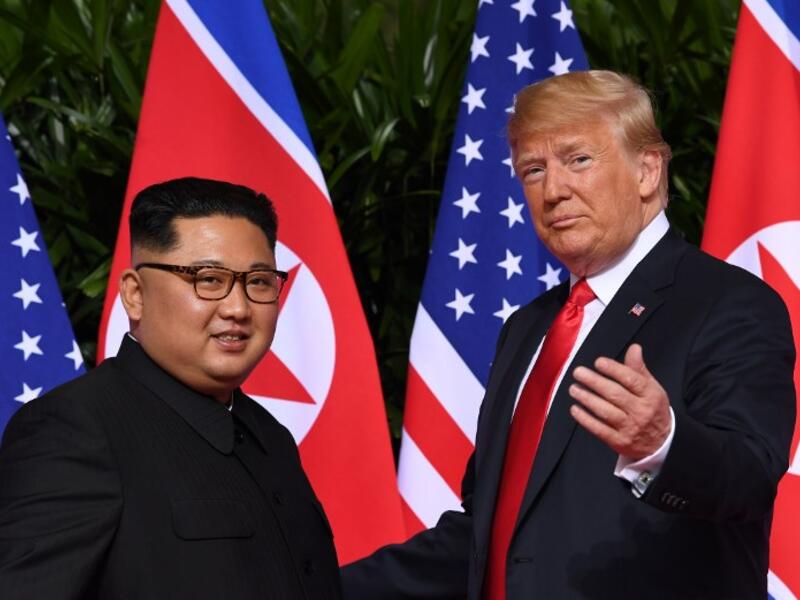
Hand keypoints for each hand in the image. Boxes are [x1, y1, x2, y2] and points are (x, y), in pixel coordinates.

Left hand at [568, 344, 670, 459]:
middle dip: (594, 382)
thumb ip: (639, 369)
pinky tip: (575, 409)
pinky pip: (599, 429)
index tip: (598, 362)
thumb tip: (634, 348)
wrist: (662, 443)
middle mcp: (641, 411)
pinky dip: (585, 419)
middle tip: (578, 373)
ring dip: (587, 399)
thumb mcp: (652, 388)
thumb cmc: (653, 411)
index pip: (631, 379)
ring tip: (574, 388)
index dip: (613, 369)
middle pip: (615, 394)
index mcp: (651, 395)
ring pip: (605, 411)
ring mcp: (630, 428)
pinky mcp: (619, 442)